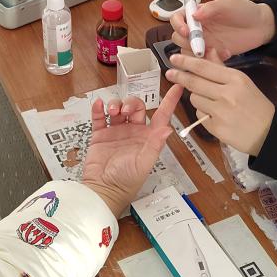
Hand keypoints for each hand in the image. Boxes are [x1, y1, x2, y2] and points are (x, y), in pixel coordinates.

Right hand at [82, 85, 183, 214]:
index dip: (169, 101)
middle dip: (131, 103)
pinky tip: (99, 105)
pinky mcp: (100, 135)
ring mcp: (116, 132)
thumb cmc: (126, 181)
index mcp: (147, 137)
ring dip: (116, 104)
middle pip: (136, 107)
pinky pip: (100, 117)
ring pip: (118, 109)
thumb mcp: (143, 163)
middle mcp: (133, 132)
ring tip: (112, 111)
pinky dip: (99, 109)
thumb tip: (167, 130)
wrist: (103, 189)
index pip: (161, 115)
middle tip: (124, 109)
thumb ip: (154, 145)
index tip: (177, 87)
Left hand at [165, 53, 273, 155]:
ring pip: (195, 99)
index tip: (174, 59)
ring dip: (197, 98)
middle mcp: (227, 94)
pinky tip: (215, 115)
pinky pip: (199, 115)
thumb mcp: (243, 82)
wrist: (269, 132)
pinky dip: (203, 113)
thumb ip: (222, 68)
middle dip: (180, 77)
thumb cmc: (256, 105)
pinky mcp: (215, 128)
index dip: (186, 62)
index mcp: (235, 79)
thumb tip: (207, 51)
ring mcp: (220, 112)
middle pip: (194, 83)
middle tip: (170, 74)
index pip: (204, 67)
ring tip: (210, 101)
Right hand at [168, 0, 274, 59]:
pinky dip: (210, 61)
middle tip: (201, 46)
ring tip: (212, 52)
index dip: (178, 25)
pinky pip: (203, 62)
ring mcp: (205, 43)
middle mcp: (198, 29)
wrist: (262, 26)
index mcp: (198, 14)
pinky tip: (225, 54)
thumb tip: (194, 14)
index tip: (187, 31)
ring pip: (187, 52)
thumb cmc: (245, 11)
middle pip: (178, 38)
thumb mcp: (229, 4)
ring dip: (195, 54)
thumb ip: (211, 8)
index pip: (177, 18)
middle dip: (185, 43)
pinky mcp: (213, 55)